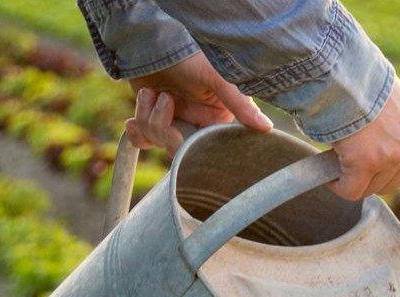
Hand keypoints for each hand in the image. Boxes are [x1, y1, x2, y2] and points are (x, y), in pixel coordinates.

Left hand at [125, 55, 272, 151]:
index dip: (195, 148)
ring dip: (149, 116)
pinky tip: (133, 118)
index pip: (210, 148)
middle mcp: (197, 124)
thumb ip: (241, 105)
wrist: (153, 42)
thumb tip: (266, 128)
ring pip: (159, 142)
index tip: (186, 133)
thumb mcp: (219, 78)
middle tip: (167, 100)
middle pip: (180, 150)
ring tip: (152, 91)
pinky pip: (143, 141)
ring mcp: (174, 123)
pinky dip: (136, 131)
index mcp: (218, 119)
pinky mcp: (153, 120)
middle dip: (166, 128)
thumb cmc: (189, 55)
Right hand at [330, 78, 399, 200]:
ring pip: (370, 189)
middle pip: (390, 185)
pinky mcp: (366, 163)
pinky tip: (331, 173)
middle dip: (370, 177)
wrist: (346, 72)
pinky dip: (338, 185)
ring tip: (341, 158)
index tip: (371, 162)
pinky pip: (351, 190)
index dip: (387, 173)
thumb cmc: (368, 84)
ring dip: (354, 179)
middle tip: (352, 156)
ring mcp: (392, 156)